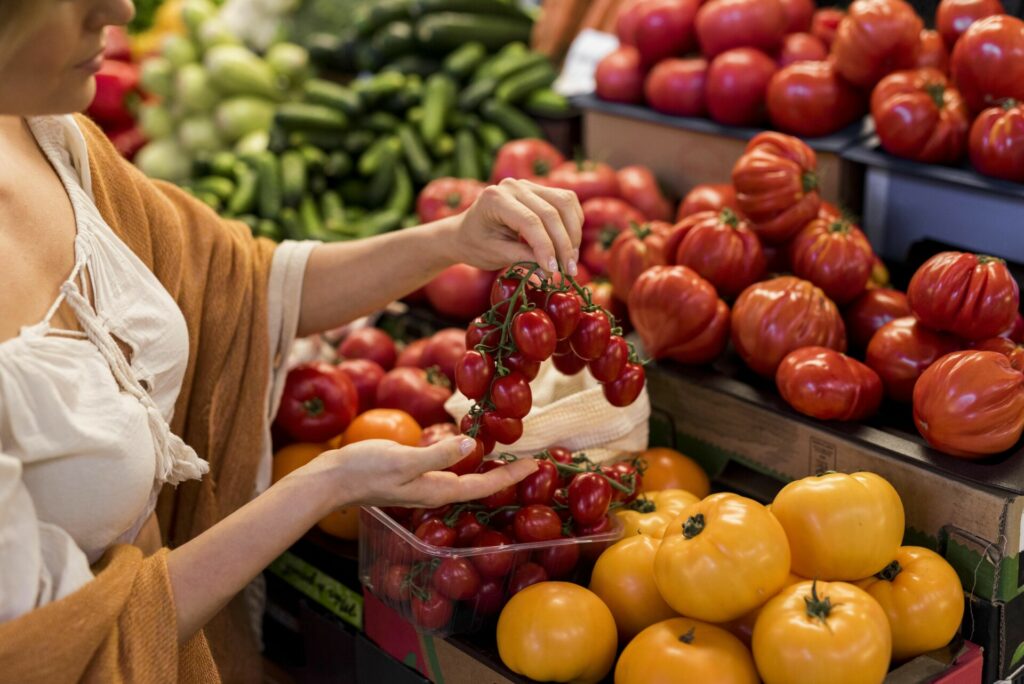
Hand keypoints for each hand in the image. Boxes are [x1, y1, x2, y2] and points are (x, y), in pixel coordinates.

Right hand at [308, 436, 538, 508]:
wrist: (331, 479)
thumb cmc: (365, 470)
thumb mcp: (403, 459)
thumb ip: (438, 454)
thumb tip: (472, 445)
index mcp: (437, 490)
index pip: (484, 485)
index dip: (512, 475)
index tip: (537, 464)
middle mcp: (435, 490)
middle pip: (480, 484)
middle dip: (507, 474)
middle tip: (533, 460)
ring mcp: (424, 484)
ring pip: (466, 477)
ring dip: (489, 467)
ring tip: (510, 454)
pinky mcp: (414, 474)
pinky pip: (450, 469)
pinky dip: (466, 460)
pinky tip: (469, 450)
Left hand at [452, 178, 583, 274]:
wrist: (465, 232)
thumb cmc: (476, 245)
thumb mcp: (495, 255)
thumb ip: (523, 258)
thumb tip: (553, 269)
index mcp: (495, 199)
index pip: (530, 222)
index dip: (546, 247)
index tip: (555, 271)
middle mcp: (513, 186)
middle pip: (551, 212)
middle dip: (564, 245)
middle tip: (570, 272)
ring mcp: (528, 185)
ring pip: (564, 203)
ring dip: (573, 234)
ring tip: (571, 261)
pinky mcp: (540, 190)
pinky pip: (566, 202)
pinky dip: (573, 223)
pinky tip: (570, 244)